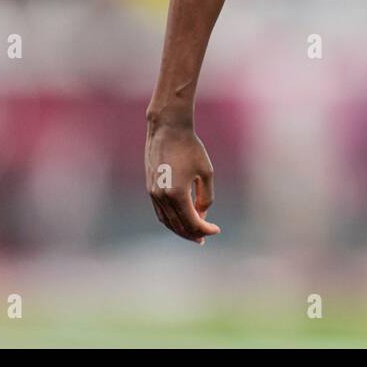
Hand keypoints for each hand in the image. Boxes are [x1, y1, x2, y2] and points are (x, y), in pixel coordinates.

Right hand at [145, 111, 220, 243]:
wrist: (167, 129)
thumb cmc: (190, 147)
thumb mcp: (206, 172)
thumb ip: (206, 196)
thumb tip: (202, 215)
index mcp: (177, 194)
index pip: (192, 221)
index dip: (205, 229)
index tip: (216, 230)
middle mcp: (162, 196)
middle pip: (178, 225)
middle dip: (192, 233)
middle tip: (205, 238)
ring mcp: (153, 193)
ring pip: (167, 221)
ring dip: (180, 229)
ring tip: (193, 233)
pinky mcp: (150, 188)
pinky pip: (160, 212)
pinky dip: (170, 220)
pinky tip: (180, 220)